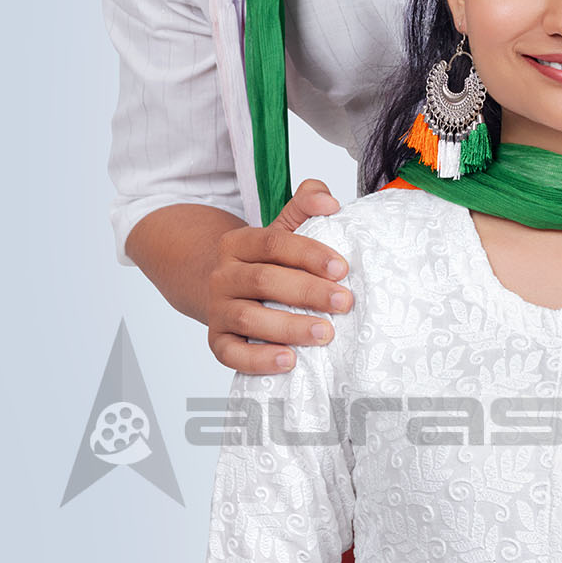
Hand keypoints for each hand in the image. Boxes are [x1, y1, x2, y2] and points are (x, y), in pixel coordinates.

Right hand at [205, 180, 352, 374]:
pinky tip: (289, 361)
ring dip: (289, 328)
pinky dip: (259, 360)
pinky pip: (232, 354)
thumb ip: (305, 206)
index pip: (273, 243)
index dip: (309, 254)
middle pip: (263, 280)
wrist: (224, 293)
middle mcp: (223, 276)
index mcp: (238, 243)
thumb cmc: (265, 264)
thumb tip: (328, 201)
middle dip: (307, 292)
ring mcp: (217, 310)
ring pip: (248, 318)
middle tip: (344, 302)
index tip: (342, 269)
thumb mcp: (282, 232)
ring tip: (325, 334)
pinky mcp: (217, 341)